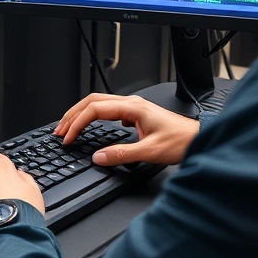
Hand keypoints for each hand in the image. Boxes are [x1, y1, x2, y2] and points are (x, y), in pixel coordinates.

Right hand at [54, 93, 199, 166]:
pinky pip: (107, 110)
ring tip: (68, 127)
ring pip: (99, 103)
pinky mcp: (136, 114)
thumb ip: (122, 154)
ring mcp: (133, 107)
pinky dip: (92, 117)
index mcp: (132, 108)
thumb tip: (98, 157)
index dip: (77, 123)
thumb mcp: (150, 152)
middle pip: (92, 101)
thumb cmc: (180, 141)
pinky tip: (89, 126)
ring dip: (81, 114)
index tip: (68, 138)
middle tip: (59, 131)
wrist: (198, 138)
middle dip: (72, 115)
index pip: (95, 110)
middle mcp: (131, 103)